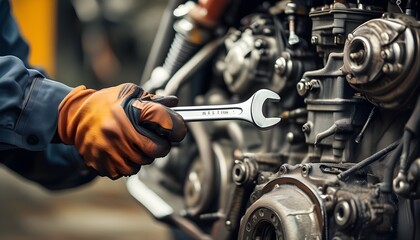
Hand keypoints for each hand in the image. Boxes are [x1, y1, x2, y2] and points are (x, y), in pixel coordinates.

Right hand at [58, 83, 186, 178]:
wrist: (72, 117)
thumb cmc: (105, 104)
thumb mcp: (129, 93)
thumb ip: (153, 100)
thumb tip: (174, 104)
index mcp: (130, 111)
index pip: (167, 123)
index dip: (177, 127)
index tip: (177, 130)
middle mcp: (120, 131)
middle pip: (158, 149)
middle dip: (160, 146)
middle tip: (154, 140)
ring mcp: (110, 150)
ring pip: (143, 163)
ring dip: (143, 155)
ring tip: (132, 143)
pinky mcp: (103, 164)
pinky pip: (126, 171)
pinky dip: (127, 164)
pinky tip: (120, 151)